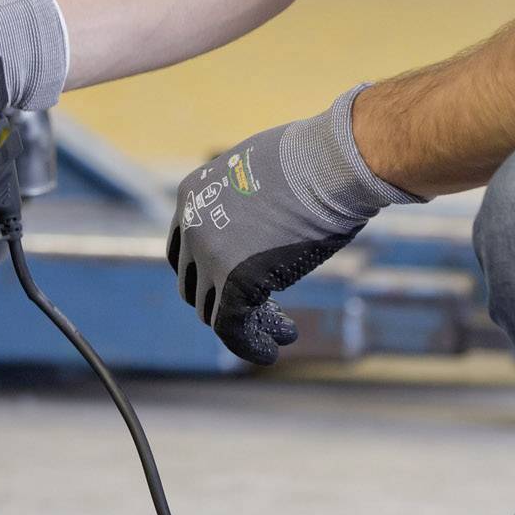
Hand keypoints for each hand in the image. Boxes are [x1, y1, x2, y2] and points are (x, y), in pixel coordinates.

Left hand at [166, 84, 423, 363]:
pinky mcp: (233, 282)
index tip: (236, 286)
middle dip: (225, 301)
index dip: (208, 273)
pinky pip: (231, 327)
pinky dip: (248, 345)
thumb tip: (259, 225)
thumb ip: (247, 202)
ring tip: (281, 332)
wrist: (329, 164)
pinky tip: (270, 351)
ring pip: (212, 308)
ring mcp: (208, 254)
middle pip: (195, 282)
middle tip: (263, 311)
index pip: (185, 249)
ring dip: (245, 324)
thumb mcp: (262, 174)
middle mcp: (191, 225)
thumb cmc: (313, 162)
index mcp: (192, 194)